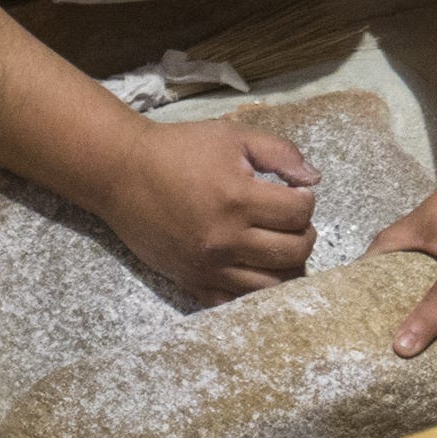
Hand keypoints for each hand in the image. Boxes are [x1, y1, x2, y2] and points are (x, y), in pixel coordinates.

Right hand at [94, 118, 321, 300]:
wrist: (123, 173)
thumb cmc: (180, 149)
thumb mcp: (234, 136)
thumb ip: (280, 153)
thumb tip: (314, 180)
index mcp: (238, 198)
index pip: (299, 214)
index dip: (306, 201)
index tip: (296, 194)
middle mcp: (225, 238)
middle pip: (293, 253)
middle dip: (304, 235)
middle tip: (292, 222)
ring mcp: (208, 266)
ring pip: (270, 286)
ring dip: (285, 267)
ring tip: (279, 246)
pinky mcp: (191, 282)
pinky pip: (234, 301)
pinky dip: (252, 290)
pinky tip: (254, 268)